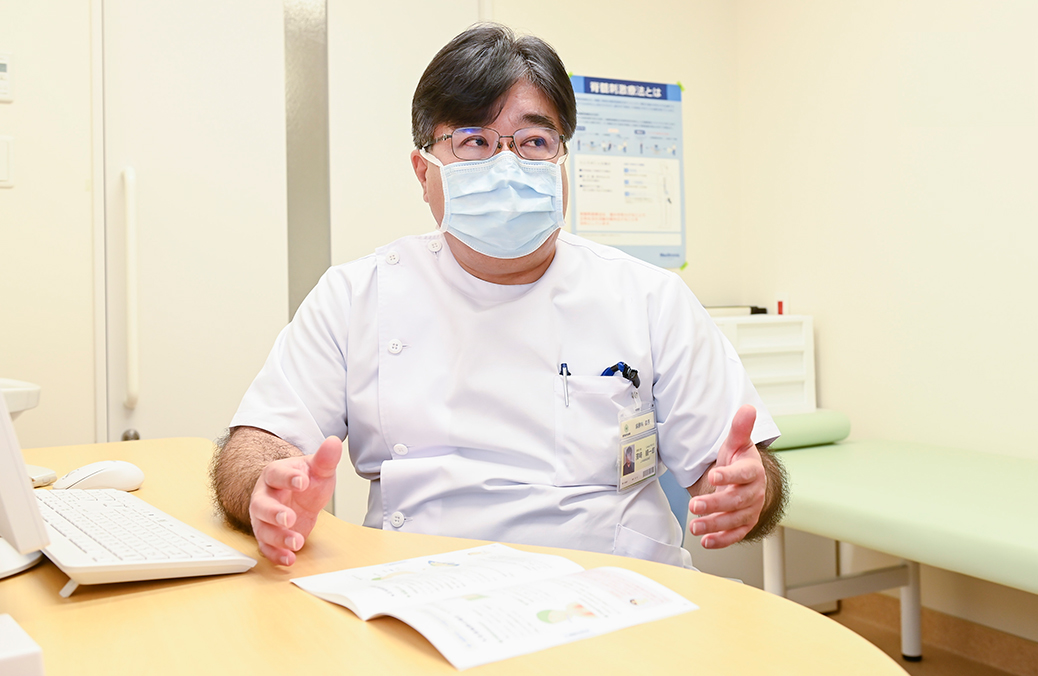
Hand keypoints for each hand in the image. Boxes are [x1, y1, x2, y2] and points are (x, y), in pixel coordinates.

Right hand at [249, 436, 341, 565]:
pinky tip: (289, 559)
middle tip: (289, 518)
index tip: (302, 481)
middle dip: (274, 513)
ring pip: (263, 528)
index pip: (276, 474)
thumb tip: (334, 442)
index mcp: (275, 475)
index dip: (288, 478)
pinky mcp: (268, 536)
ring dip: (278, 537)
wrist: (299, 495)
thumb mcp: (318, 469)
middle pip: (262, 505)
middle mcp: (264, 496)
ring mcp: (264, 518)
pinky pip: (266, 547)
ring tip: (296, 542)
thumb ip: (325, 459)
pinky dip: (276, 554)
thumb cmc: (305, 480)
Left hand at [688, 405, 765, 548]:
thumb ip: (740, 428)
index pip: (743, 474)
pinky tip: (706, 541)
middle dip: (715, 504)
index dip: (729, 475)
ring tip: (695, 526)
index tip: (714, 474)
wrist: (744, 479)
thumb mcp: (736, 443)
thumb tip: (747, 408)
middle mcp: (754, 492)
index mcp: (752, 471)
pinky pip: (735, 534)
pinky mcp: (744, 524)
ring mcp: (750, 510)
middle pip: (737, 501)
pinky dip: (721, 540)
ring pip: (734, 520)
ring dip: (715, 525)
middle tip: (695, 506)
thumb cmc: (738, 461)